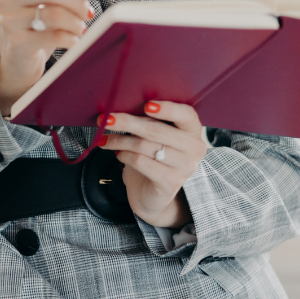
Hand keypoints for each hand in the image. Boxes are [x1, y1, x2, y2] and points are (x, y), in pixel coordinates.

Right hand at [0, 0, 96, 115]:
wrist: (16, 58)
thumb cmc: (34, 25)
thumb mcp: (44, 2)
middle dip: (77, 0)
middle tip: (89, 12)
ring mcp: (9, 21)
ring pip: (53, 14)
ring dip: (75, 22)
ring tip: (80, 28)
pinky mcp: (17, 43)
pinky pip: (54, 36)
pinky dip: (71, 38)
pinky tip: (73, 40)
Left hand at [98, 101, 206, 227]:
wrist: (151, 193)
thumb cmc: (151, 156)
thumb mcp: (153, 135)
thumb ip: (148, 120)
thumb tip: (121, 105)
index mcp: (192, 130)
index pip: (187, 114)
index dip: (168, 109)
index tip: (146, 105)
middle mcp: (194, 148)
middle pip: (157, 130)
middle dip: (127, 122)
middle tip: (105, 120)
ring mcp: (185, 167)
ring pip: (144, 146)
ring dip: (120, 141)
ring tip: (105, 139)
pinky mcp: (170, 183)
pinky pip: (141, 162)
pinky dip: (124, 155)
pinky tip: (118, 154)